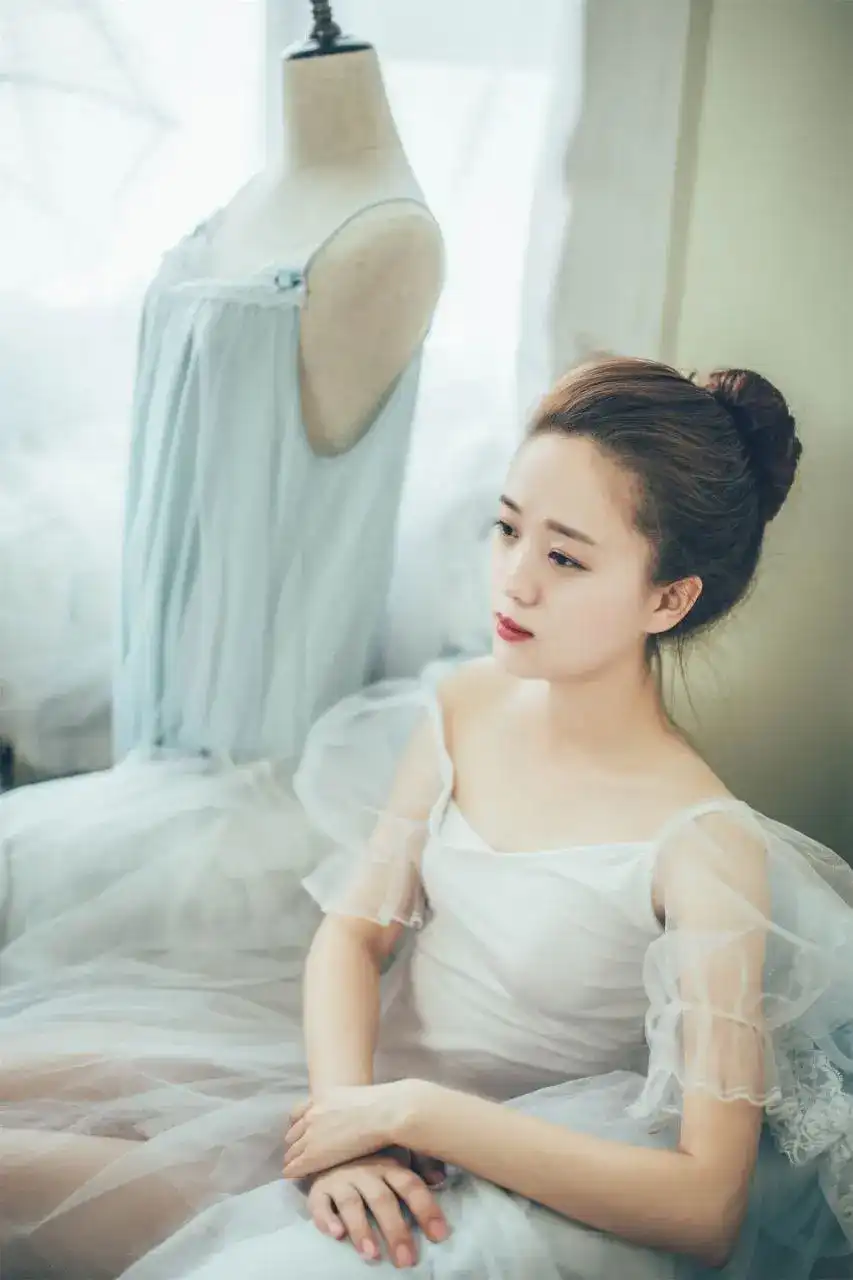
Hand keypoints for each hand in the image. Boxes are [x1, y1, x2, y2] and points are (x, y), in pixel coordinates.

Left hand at [283, 1081, 426, 1180]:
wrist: (383, 1113)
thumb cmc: (380, 1105)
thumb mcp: (353, 1097)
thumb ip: (342, 1106)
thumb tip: (349, 1114)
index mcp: (321, 1098)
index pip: (297, 1114)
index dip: (298, 1126)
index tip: (301, 1134)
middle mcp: (311, 1115)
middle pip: (292, 1134)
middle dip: (295, 1143)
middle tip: (298, 1153)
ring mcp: (310, 1135)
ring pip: (291, 1151)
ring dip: (293, 1158)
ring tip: (295, 1166)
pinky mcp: (313, 1155)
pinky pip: (294, 1166)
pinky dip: (292, 1171)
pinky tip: (291, 1176)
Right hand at [305, 1154, 448, 1267]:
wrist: (328, 1144)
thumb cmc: (368, 1157)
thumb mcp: (394, 1155)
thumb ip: (418, 1166)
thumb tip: (440, 1178)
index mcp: (389, 1165)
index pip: (411, 1186)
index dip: (426, 1209)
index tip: (439, 1236)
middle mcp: (366, 1171)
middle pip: (383, 1200)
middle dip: (395, 1230)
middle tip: (406, 1260)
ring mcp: (341, 1179)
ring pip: (351, 1203)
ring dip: (361, 1229)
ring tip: (371, 1254)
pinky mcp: (318, 1189)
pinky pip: (320, 1204)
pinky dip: (326, 1219)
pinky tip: (336, 1234)